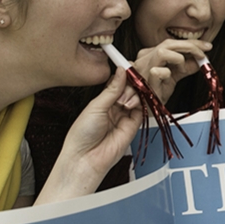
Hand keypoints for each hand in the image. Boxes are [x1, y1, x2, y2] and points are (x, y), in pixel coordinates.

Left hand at [36, 67, 143, 202]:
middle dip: (130, 84)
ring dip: (134, 94)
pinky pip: (142, 110)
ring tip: (125, 100)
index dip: (123, 75)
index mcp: (101, 101)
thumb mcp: (96, 106)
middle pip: (129, 89)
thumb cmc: (82, 134)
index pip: (116, 83)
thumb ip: (112, 89)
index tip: (127, 65)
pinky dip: (141, 103)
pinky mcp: (133, 126)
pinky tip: (135, 101)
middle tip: (130, 81)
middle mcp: (114, 108)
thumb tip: (120, 72)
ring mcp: (124, 116)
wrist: (86, 158)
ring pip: (137, 97)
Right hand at [132, 39, 211, 104]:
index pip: (172, 42)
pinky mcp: (142, 81)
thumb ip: (185, 67)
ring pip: (163, 52)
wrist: (144, 110)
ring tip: (183, 69)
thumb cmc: (155, 93)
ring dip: (179, 58)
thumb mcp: (173, 77)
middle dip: (190, 46)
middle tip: (203, 54)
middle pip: (169, 43)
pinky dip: (168, 73)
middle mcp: (145, 58)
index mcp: (151, 54)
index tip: (206, 46)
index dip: (191, 43)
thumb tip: (200, 60)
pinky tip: (169, 79)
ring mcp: (142, 69)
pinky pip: (157, 72)